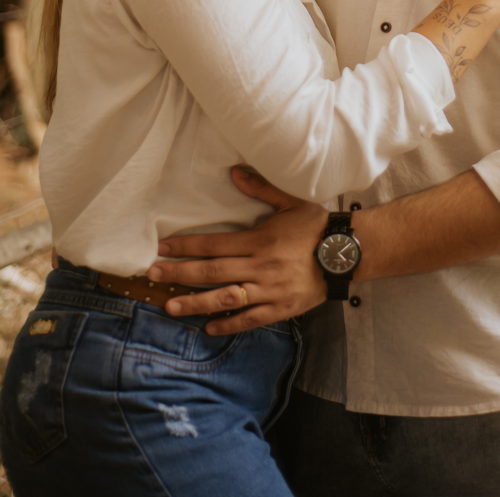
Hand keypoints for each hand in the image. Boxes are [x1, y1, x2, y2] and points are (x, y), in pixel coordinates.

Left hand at [148, 167, 328, 334]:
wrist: (346, 253)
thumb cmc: (317, 225)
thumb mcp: (291, 200)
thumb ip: (261, 188)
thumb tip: (234, 172)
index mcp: (258, 240)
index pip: (213, 244)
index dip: (186, 246)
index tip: (162, 249)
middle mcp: (259, 266)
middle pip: (211, 271)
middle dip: (180, 273)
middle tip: (153, 276)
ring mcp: (269, 290)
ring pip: (225, 298)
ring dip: (195, 303)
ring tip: (170, 306)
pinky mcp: (280, 309)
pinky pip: (250, 319)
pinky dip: (228, 324)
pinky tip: (209, 328)